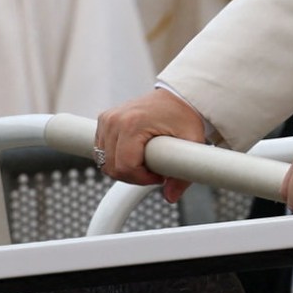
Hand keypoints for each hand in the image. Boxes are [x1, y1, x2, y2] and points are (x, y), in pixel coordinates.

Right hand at [95, 88, 209, 198]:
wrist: (176, 96)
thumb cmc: (183, 116)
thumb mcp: (192, 142)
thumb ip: (183, 173)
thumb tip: (170, 196)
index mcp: (133, 123)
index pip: (125, 167)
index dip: (142, 179)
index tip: (159, 175)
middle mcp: (115, 119)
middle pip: (113, 167)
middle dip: (133, 176)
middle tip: (153, 170)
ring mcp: (107, 119)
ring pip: (104, 162)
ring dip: (123, 168)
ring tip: (145, 161)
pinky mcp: (104, 120)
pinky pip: (101, 151)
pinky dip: (115, 158)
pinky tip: (133, 154)